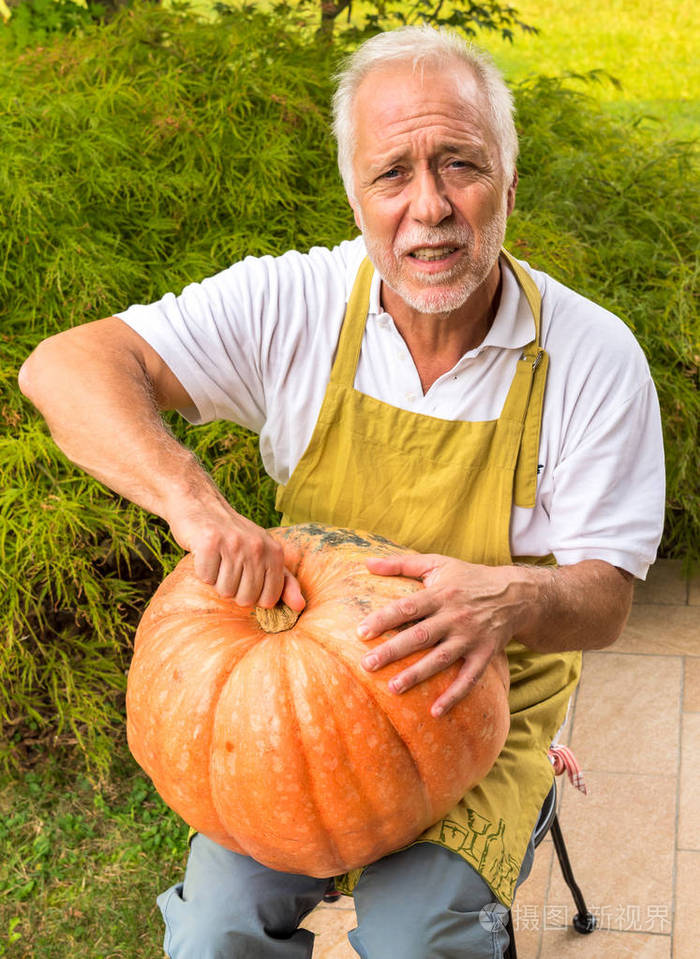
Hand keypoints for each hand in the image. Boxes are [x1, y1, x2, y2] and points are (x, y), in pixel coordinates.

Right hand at [168, 499, 304, 610]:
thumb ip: (284, 582)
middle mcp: (257, 546)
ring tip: (218, 560)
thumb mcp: (265, 555)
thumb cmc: (235, 537)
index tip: (247, 578)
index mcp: (275, 552)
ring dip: (217, 581)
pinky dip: (203, 572)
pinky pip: (206, 579)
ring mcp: (234, 543)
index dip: (254, 596)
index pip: (268, 599)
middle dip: (234, 590)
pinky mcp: (210, 542)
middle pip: (246, 599)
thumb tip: (299, 607)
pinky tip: (206, 555)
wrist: (202, 506)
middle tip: (229, 567)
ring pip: (225, 591)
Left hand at [357, 554, 525, 716]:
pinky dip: (454, 696)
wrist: (516, 594)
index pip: (407, 607)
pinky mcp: (485, 654)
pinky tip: (435, 712)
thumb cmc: (468, 578)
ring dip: (417, 674)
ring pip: (441, 659)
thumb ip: (400, 563)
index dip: (384, 619)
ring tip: (392, 688)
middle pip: (420, 635)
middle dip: (393, 651)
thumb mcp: (437, 563)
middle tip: (367, 664)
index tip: (361, 632)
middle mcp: (454, 616)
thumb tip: (366, 562)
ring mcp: (471, 637)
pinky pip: (469, 678)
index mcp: (440, 594)